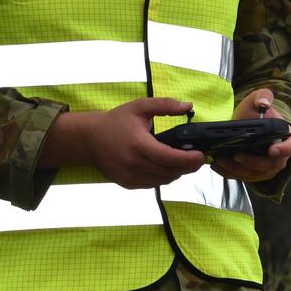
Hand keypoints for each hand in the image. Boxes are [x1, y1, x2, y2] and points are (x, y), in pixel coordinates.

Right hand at [43, 97, 205, 188]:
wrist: (89, 138)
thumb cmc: (115, 121)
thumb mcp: (140, 107)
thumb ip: (165, 105)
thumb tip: (188, 106)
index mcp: (140, 146)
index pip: (172, 160)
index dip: (190, 160)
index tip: (201, 155)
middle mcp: (135, 165)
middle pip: (171, 172)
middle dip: (187, 166)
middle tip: (196, 157)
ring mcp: (131, 177)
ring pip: (164, 180)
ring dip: (176, 172)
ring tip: (181, 160)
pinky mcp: (128, 184)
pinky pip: (153, 184)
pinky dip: (162, 176)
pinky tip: (163, 165)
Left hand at [212, 88, 290, 181]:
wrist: (245, 125)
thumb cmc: (255, 114)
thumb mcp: (257, 100)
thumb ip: (262, 97)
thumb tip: (264, 103)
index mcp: (286, 138)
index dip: (284, 150)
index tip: (272, 150)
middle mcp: (279, 156)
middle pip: (270, 165)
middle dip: (252, 162)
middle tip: (236, 155)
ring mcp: (266, 167)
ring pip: (254, 174)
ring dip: (237, 169)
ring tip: (220, 160)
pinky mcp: (252, 174)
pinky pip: (242, 177)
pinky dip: (229, 173)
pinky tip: (217, 166)